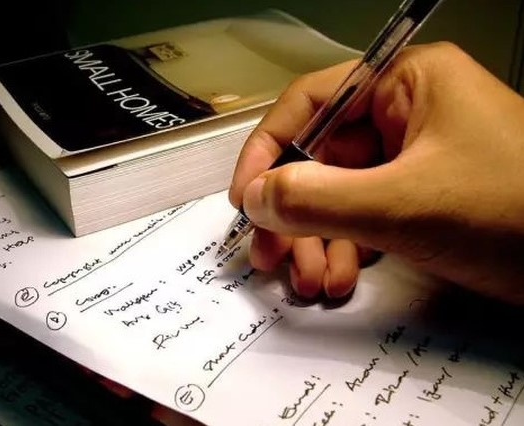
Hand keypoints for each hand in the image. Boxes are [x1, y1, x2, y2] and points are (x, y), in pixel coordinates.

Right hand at [229, 42, 523, 304]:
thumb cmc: (521, 213)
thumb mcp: (405, 205)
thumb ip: (319, 198)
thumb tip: (258, 198)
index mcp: (406, 83)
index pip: (310, 103)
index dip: (268, 151)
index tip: (246, 198)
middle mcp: (407, 114)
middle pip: (320, 157)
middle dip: (291, 212)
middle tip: (267, 254)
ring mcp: (413, 158)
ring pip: (338, 194)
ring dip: (315, 240)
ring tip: (309, 279)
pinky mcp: (421, 197)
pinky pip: (364, 215)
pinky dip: (344, 247)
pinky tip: (337, 276)